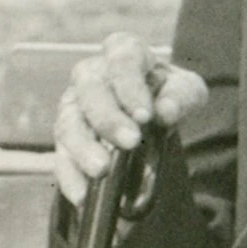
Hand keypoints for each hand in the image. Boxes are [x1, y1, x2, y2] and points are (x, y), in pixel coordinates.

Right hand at [53, 43, 204, 201]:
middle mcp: (91, 75)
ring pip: (68, 123)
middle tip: (130, 142)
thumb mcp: (186, 90)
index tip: (145, 115)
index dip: (130, 86)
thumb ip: (180, 97)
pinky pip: (60, 155)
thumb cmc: (169, 93)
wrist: (153, 111)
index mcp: (123, 52)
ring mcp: (73, 104)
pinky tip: (82, 194)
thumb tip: (165, 111)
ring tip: (102, 170)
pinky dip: (70, 176)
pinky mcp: (65, 135)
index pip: (122, 60)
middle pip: (89, 91)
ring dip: (83, 148)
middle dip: (108, 118)